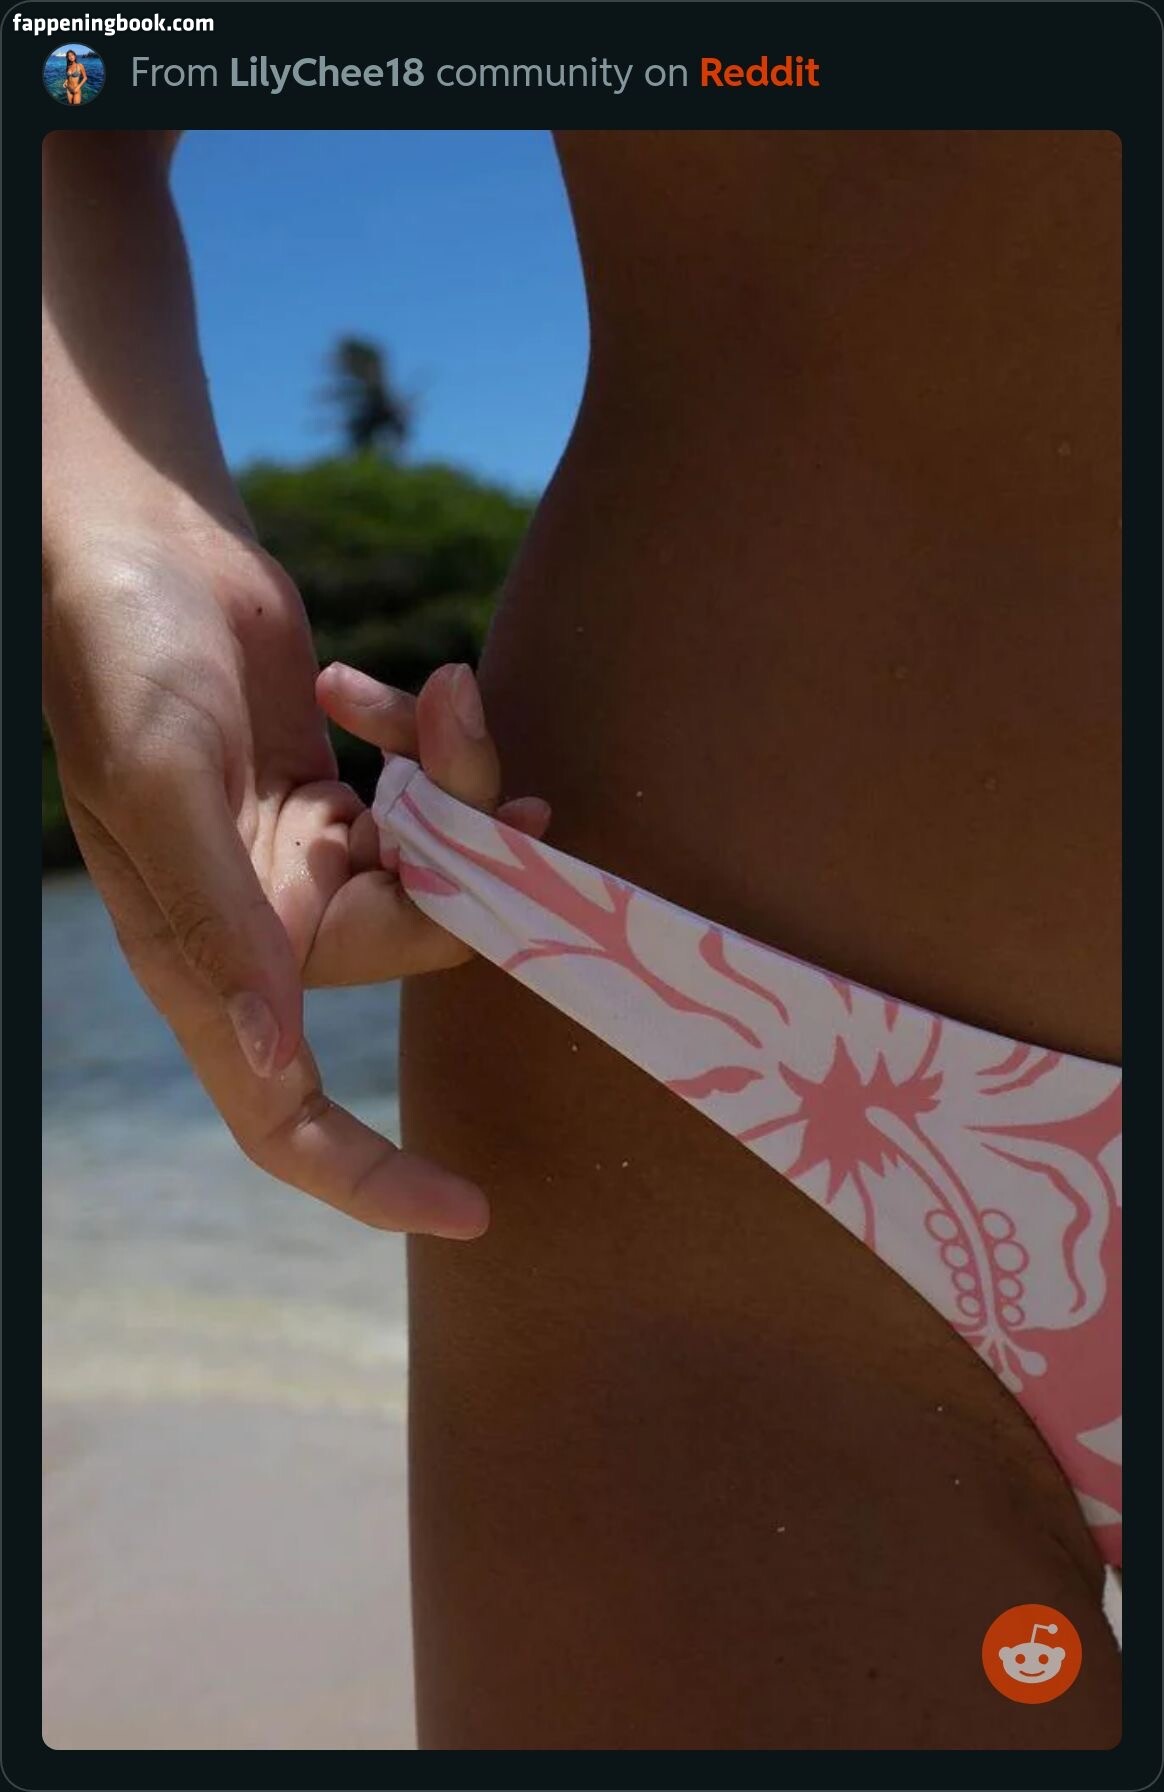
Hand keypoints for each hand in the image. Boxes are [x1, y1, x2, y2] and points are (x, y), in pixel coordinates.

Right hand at [43, 523, 547, 1236]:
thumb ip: (222, 920)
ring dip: (461, 788)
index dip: (372, 1177)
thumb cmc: (121, 656)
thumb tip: (278, 1057)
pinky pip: (425, 808)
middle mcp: (260, 925)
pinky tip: (383, 688)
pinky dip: (426, 751)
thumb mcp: (161, 781)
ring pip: (438, 870)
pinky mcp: (338, 797)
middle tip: (464, 735)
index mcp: (202, 958)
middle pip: (414, 943)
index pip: (283, 1114)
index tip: (474, 1211)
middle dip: (465, 857)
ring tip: (449, 694)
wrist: (138, 541)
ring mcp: (305, 860)